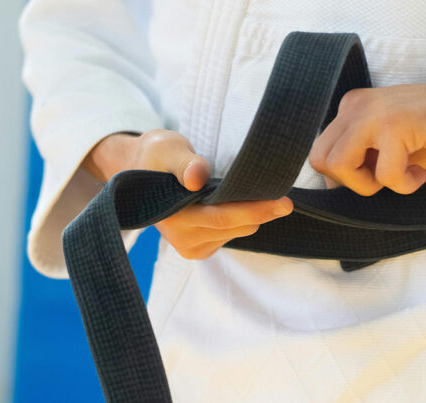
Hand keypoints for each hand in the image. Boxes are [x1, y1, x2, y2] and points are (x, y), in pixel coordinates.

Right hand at [82, 130, 292, 258]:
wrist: (142, 171)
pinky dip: (242, 221)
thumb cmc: (156, 156)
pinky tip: (239, 204)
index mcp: (172, 216)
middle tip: (283, 195)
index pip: (221, 217)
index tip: (283, 202)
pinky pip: (231, 236)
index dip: (254, 210)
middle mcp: (180, 238)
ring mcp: (189, 247)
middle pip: (234, 228)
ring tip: (257, 194)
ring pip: (237, 233)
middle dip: (261, 212)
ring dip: (252, 216)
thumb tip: (197, 179)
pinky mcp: (198, 249)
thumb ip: (184, 163)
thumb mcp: (168, 149)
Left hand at [309, 78, 425, 194]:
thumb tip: (331, 188)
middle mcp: (355, 107)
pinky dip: (405, 185)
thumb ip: (358, 160)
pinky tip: (421, 172)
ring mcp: (374, 113)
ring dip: (371, 184)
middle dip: (351, 182)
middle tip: (385, 178)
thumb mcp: (387, 147)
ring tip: (401, 174)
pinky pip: (384, 175)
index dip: (344, 177)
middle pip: (320, 160)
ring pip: (339, 166)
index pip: (320, 153)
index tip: (376, 175)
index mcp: (350, 110)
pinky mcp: (397, 124)